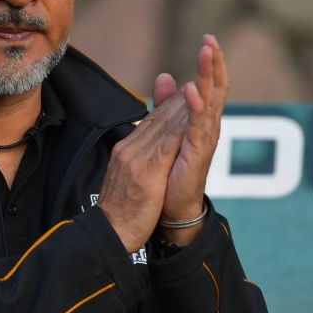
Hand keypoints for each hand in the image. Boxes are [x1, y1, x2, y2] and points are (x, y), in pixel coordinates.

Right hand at [94, 90, 189, 252]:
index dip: (170, 104)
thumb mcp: (129, 180)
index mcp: (125, 150)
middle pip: (158, 118)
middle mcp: (129, 150)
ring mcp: (135, 160)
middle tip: (200, 78)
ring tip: (202, 89)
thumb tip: (149, 152)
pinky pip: (166, 146)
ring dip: (183, 107)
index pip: (151, 121)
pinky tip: (194, 119)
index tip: (188, 90)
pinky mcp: (145, 173)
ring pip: (163, 126)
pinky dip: (180, 130)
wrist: (110, 234)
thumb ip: (139, 160)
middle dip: (180, 98)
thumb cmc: (120, 212)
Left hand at [157, 35, 228, 245]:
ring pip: (209, 102)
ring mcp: (204, 140)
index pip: (209, 85)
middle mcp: (208, 127)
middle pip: (215, 89)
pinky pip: (197, 126)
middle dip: (213, 64)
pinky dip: (196, 107)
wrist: (171, 208)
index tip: (209, 39)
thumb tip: (167, 76)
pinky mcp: (197, 153)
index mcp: (201, 121)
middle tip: (211, 39)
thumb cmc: (172, 172)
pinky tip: (192, 90)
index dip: (210, 63)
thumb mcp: (169, 130)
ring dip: (207, 77)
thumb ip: (168, 104)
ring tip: (207, 54)